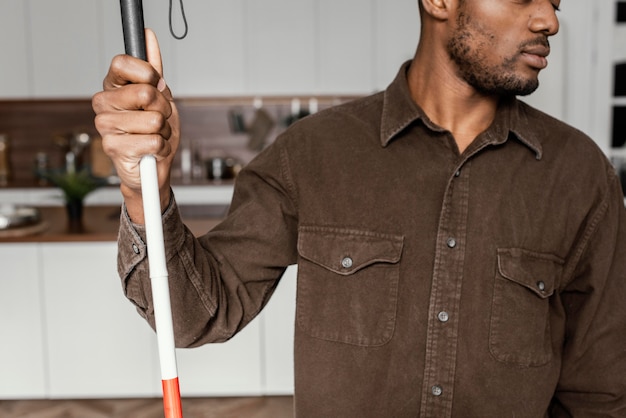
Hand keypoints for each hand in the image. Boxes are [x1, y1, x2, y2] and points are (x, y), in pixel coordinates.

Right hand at [92, 29, 178, 222]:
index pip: (123, 62)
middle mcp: (103, 104)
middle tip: (159, 119)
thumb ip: (153, 69)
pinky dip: (161, 147)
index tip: (156, 85)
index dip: (148, 73)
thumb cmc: (155, 130)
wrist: (154, 167)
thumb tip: (149, 37)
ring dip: (163, 130)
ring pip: (153, 120)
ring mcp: (105, 126)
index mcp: (113, 87)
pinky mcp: (112, 148)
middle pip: (144, 92)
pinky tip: (152, 150)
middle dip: (163, 108)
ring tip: (155, 135)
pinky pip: (154, 140)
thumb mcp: (160, 97)